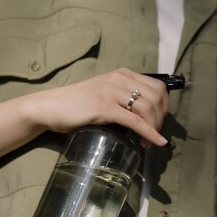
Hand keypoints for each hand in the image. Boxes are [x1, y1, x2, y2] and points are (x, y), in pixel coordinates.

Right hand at [23, 68, 168, 146]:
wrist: (52, 106)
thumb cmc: (79, 104)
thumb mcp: (106, 92)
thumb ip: (124, 96)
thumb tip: (147, 113)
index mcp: (123, 74)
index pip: (158, 86)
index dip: (165, 105)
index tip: (160, 121)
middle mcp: (120, 79)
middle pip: (157, 97)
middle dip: (161, 118)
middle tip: (156, 133)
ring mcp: (112, 92)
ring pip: (148, 109)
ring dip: (154, 128)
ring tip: (148, 142)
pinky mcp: (104, 107)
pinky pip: (134, 121)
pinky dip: (149, 133)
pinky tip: (154, 142)